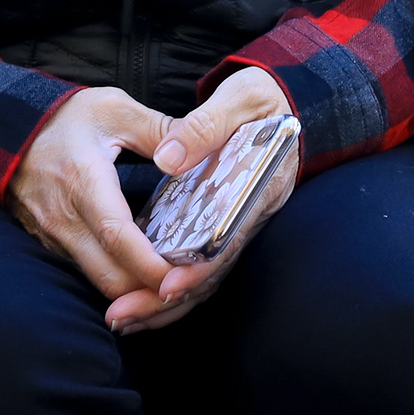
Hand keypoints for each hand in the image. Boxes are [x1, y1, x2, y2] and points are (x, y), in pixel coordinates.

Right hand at [11, 87, 194, 324]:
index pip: (117, 236)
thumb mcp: (116, 109)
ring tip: (172, 285)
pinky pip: (87, 273)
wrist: (6, 128)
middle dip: (150, 293)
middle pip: (110, 278)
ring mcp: (54, 237)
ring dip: (135, 292)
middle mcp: (65, 219)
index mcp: (84, 182)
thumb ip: (161, 130)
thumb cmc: (64, 118)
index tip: (181, 279)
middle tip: (189, 288)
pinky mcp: (51, 244)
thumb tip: (202, 147)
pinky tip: (142, 272)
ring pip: (98, 282)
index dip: (149, 266)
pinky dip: (117, 280)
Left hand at [110, 67, 297, 335]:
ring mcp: (238, 226)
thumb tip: (168, 158)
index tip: (163, 285)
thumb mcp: (243, 97)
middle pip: (210, 273)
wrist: (292, 101)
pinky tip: (135, 295)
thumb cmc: (266, 98)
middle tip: (121, 314)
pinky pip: (196, 265)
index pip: (227, 242)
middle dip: (165, 300)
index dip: (196, 269)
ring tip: (120, 317)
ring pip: (202, 279)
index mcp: (261, 188)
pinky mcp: (222, 226)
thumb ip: (206, 125)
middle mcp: (252, 217)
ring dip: (161, 304)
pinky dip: (167, 287)